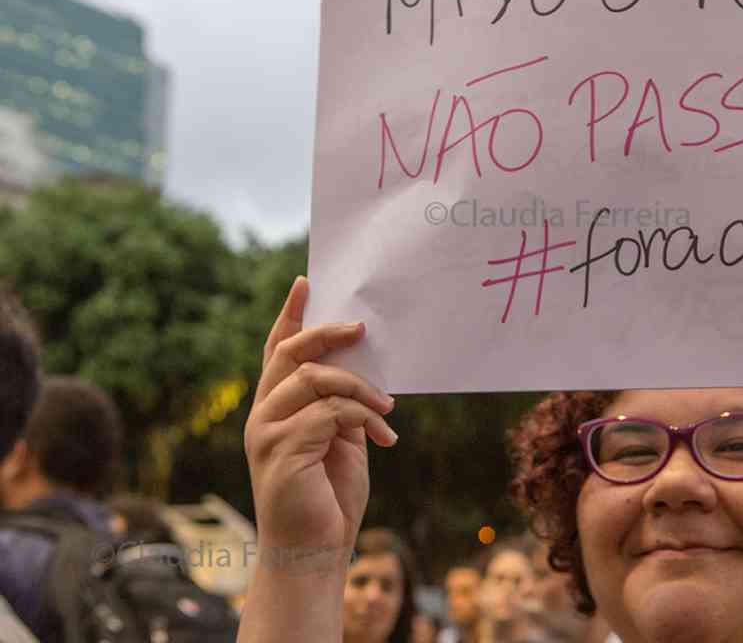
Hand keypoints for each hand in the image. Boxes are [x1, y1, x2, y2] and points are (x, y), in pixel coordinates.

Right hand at [243, 276, 395, 563]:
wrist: (314, 552)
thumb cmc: (328, 499)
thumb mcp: (342, 442)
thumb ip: (342, 406)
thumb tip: (363, 368)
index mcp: (274, 410)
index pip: (277, 352)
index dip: (290, 317)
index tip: (306, 283)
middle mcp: (262, 416)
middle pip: (291, 354)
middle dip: (327, 333)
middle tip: (361, 328)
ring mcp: (266, 433)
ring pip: (315, 379)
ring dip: (360, 388)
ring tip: (387, 408)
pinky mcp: (281, 451)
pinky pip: (330, 413)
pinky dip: (364, 418)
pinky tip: (385, 439)